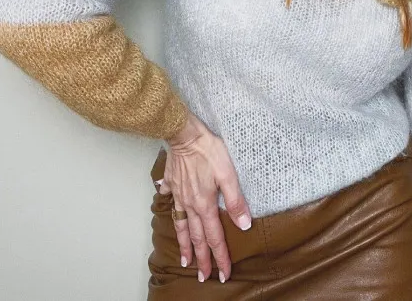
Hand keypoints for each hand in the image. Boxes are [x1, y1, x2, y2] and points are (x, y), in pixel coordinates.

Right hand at [158, 111, 252, 282]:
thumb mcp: (228, 174)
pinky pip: (169, 199)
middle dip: (202, 259)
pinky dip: (169, 206)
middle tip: (204, 277)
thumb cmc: (208, 150)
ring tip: (184, 260)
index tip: (224, 273)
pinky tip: (168, 206)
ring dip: (184, 244)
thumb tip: (244, 224)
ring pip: (181, 225)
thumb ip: (236, 201)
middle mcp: (190, 204)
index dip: (220, 256)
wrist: (184, 134)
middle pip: (197, 237)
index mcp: (205, 204)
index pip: (215, 237)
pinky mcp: (172, 182)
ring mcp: (178, 194)